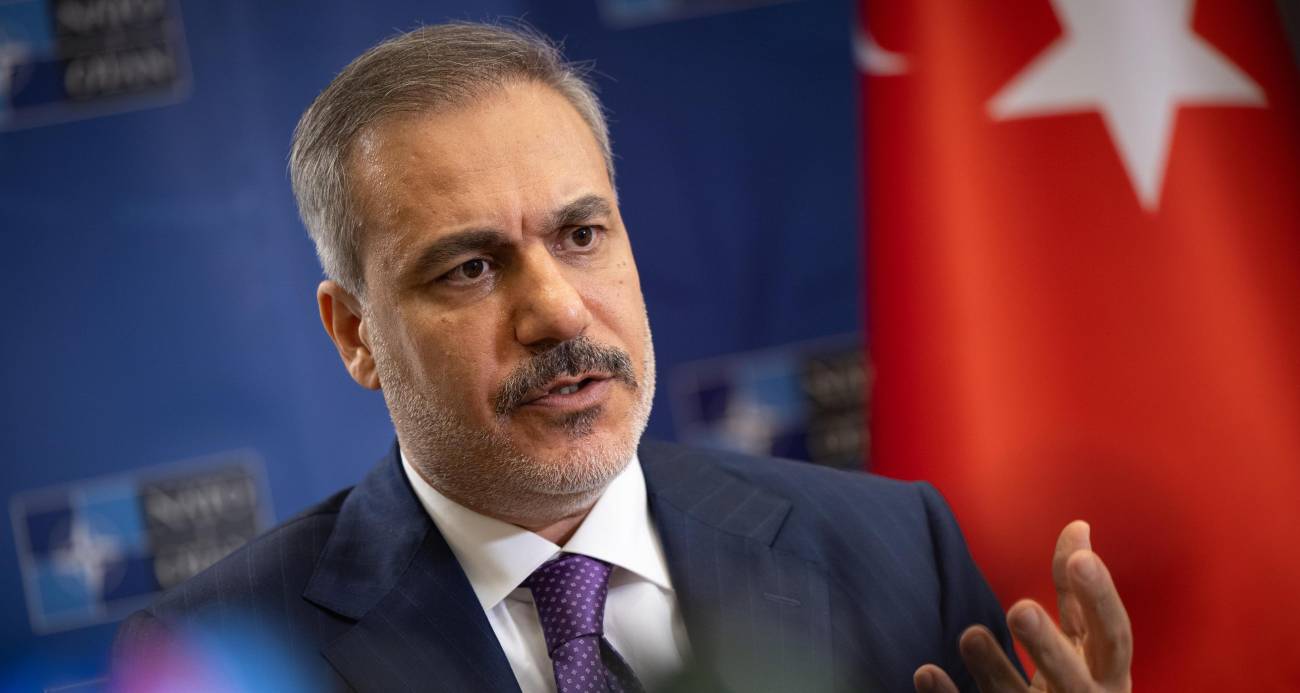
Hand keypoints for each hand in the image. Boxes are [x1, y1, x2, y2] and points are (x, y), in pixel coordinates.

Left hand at [913, 521, 1131, 691]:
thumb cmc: (1075, 686)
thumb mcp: (1084, 645)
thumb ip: (1078, 593)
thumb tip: (1079, 526)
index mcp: (1109, 674)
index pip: (1113, 635)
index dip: (1101, 598)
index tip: (1081, 560)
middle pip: (1071, 679)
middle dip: (1046, 647)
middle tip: (1019, 609)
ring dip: (991, 669)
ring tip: (970, 635)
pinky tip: (924, 672)